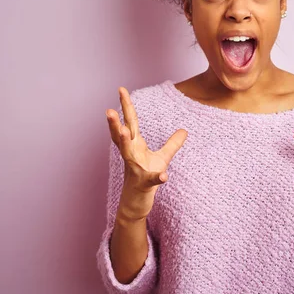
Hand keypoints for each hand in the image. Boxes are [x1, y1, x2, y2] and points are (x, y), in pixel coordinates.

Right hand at [106, 87, 187, 219]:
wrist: (135, 204)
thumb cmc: (145, 178)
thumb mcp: (162, 158)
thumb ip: (172, 144)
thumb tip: (185, 130)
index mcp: (135, 145)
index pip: (130, 122)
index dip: (126, 106)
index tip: (121, 89)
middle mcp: (131, 155)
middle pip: (122, 136)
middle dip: (115, 123)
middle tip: (108, 110)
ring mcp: (135, 169)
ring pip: (128, 154)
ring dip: (125, 142)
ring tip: (123, 130)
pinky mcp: (143, 184)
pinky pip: (151, 179)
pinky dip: (157, 177)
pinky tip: (164, 175)